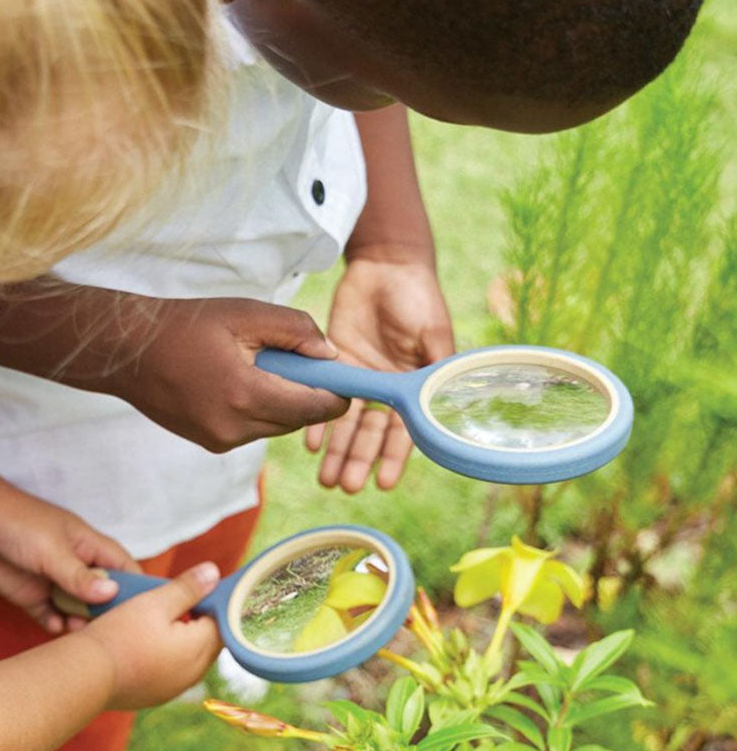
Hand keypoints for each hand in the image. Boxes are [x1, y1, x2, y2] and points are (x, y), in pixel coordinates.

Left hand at [0, 481, 139, 635]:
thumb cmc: (18, 523)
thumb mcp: (53, 549)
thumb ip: (79, 576)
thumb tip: (111, 595)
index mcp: (90, 546)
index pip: (124, 568)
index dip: (136, 587)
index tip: (147, 611)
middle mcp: (77, 566)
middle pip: (104, 595)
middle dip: (109, 612)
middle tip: (113, 632)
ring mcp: (54, 582)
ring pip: (78, 610)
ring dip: (82, 623)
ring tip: (81, 633)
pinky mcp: (31, 596)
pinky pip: (51, 617)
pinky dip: (56, 626)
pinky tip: (56, 628)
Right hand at [81, 563, 222, 709]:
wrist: (85, 675)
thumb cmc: (120, 634)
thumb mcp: (155, 602)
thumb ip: (187, 588)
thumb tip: (215, 573)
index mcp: (199, 649)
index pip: (222, 621)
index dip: (210, 601)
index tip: (193, 589)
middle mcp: (194, 674)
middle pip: (208, 640)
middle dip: (197, 621)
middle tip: (174, 602)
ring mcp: (175, 688)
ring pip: (190, 657)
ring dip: (181, 639)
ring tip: (157, 622)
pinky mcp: (156, 696)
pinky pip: (172, 671)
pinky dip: (166, 656)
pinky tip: (145, 644)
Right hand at [114, 297, 348, 451]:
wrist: (129, 352)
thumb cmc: (187, 325)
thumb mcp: (246, 313)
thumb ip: (296, 331)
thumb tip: (331, 356)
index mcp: (246, 393)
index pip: (314, 407)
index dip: (338, 395)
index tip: (346, 379)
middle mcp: (236, 427)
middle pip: (298, 420)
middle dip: (308, 395)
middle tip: (301, 363)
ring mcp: (222, 440)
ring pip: (276, 427)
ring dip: (282, 403)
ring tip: (258, 367)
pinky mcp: (212, 444)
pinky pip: (253, 430)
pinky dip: (258, 409)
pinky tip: (236, 382)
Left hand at [306, 254, 454, 491]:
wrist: (385, 263)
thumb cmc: (418, 295)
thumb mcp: (434, 332)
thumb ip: (435, 369)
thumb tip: (440, 404)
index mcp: (412, 386)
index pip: (403, 430)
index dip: (392, 457)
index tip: (383, 483)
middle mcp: (384, 389)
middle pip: (369, 433)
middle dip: (358, 460)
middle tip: (345, 487)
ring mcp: (358, 378)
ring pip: (344, 422)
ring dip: (336, 452)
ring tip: (326, 479)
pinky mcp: (333, 362)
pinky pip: (322, 395)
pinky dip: (315, 419)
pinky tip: (310, 443)